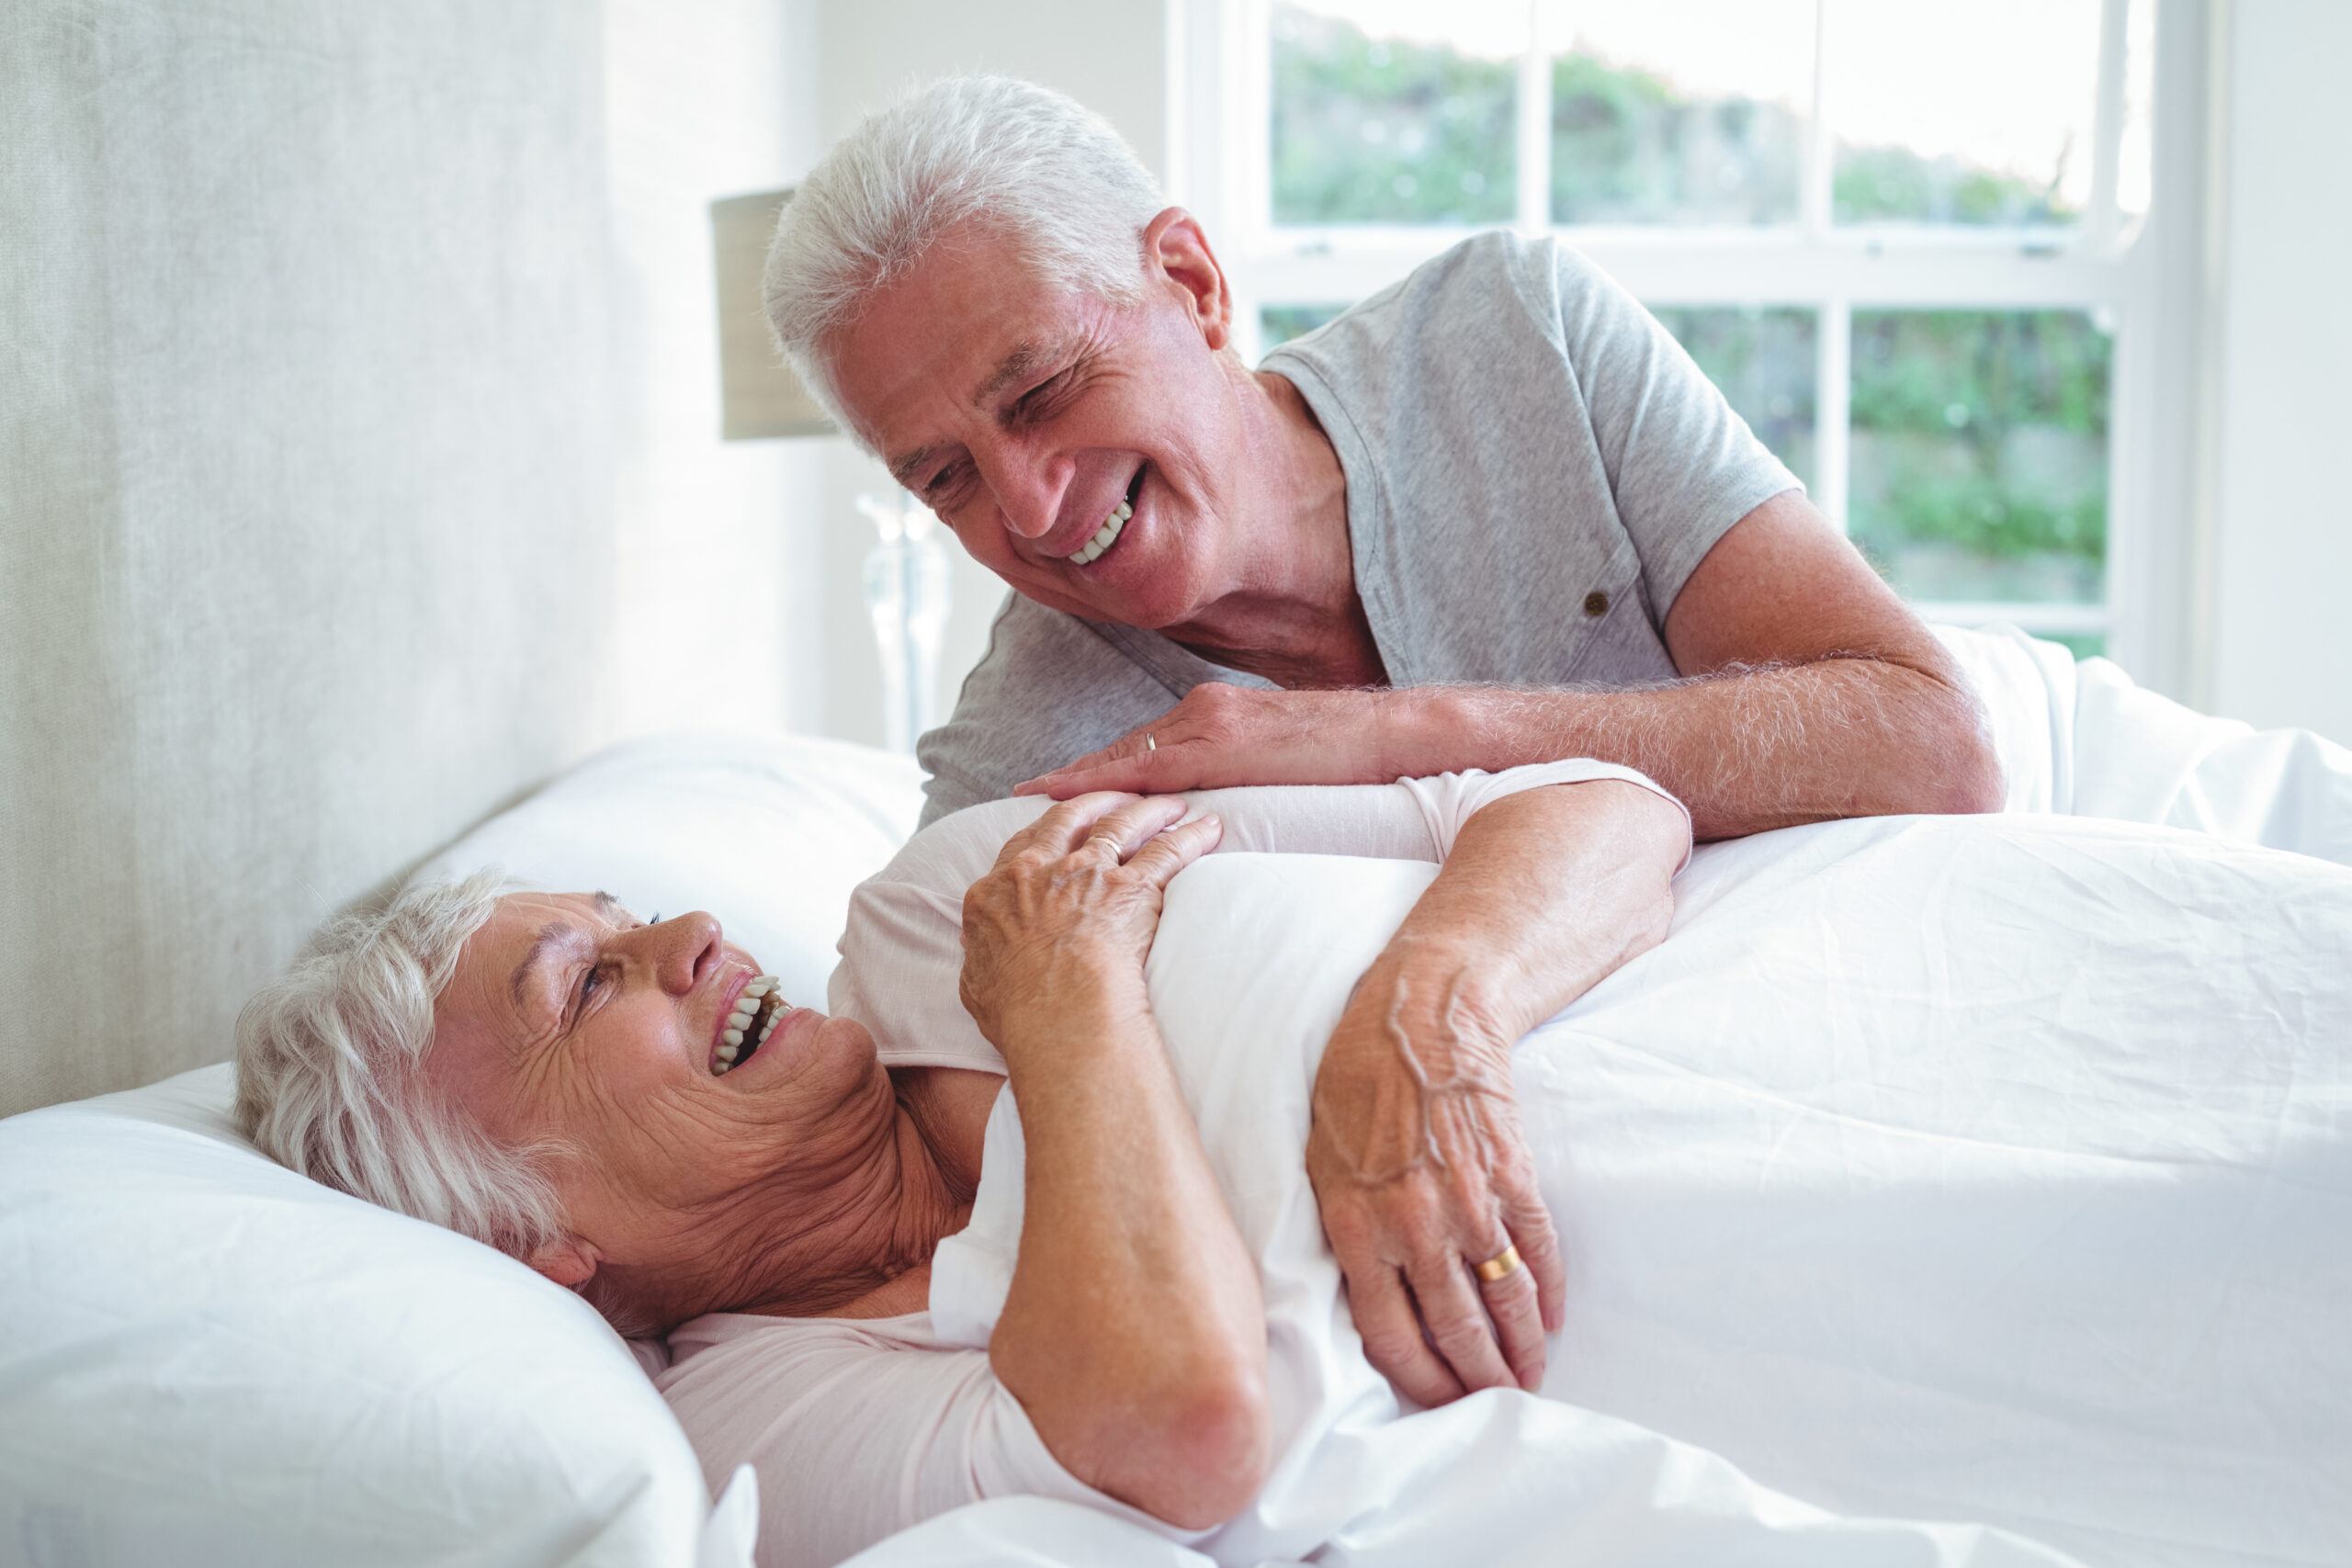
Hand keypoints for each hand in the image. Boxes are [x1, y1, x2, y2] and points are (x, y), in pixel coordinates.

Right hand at [958, 793, 1222, 1048]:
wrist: (1055, 1013)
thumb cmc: (1016, 1012)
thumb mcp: (977, 983)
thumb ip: (982, 958)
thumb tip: (984, 956)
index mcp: (995, 891)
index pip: (1021, 846)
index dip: (1045, 831)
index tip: (1062, 826)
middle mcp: (1039, 870)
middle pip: (1068, 819)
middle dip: (1094, 802)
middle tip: (1115, 796)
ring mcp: (1086, 873)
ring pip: (1120, 824)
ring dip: (1146, 809)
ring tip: (1169, 803)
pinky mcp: (1131, 888)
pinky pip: (1167, 851)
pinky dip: (1190, 836)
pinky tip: (1208, 828)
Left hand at [1013, 684, 1408, 798]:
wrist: (1393, 735)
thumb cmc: (1347, 758)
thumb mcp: (1282, 765)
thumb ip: (1244, 775)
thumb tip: (1217, 813)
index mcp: (1216, 716)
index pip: (1145, 748)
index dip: (1097, 769)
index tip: (1053, 785)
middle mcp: (1202, 709)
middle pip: (1126, 750)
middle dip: (1076, 775)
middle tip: (1023, 795)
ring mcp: (1210, 720)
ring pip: (1131, 755)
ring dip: (1082, 778)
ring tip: (1034, 798)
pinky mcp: (1224, 740)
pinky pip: (1154, 766)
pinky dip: (1109, 779)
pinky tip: (1077, 793)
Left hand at [1305, 959, 1565, 1405]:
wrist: (1423, 1014)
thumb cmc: (1357, 1081)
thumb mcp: (1321, 1159)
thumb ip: (1345, 1228)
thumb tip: (1365, 1292)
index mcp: (1356, 1225)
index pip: (1388, 1333)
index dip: (1419, 1377)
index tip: (1438, 1399)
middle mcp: (1412, 1224)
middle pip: (1453, 1327)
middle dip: (1478, 1376)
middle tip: (1495, 1401)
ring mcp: (1467, 1200)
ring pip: (1502, 1296)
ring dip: (1522, 1345)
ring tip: (1531, 1374)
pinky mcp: (1512, 1175)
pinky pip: (1537, 1248)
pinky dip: (1550, 1288)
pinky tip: (1554, 1315)